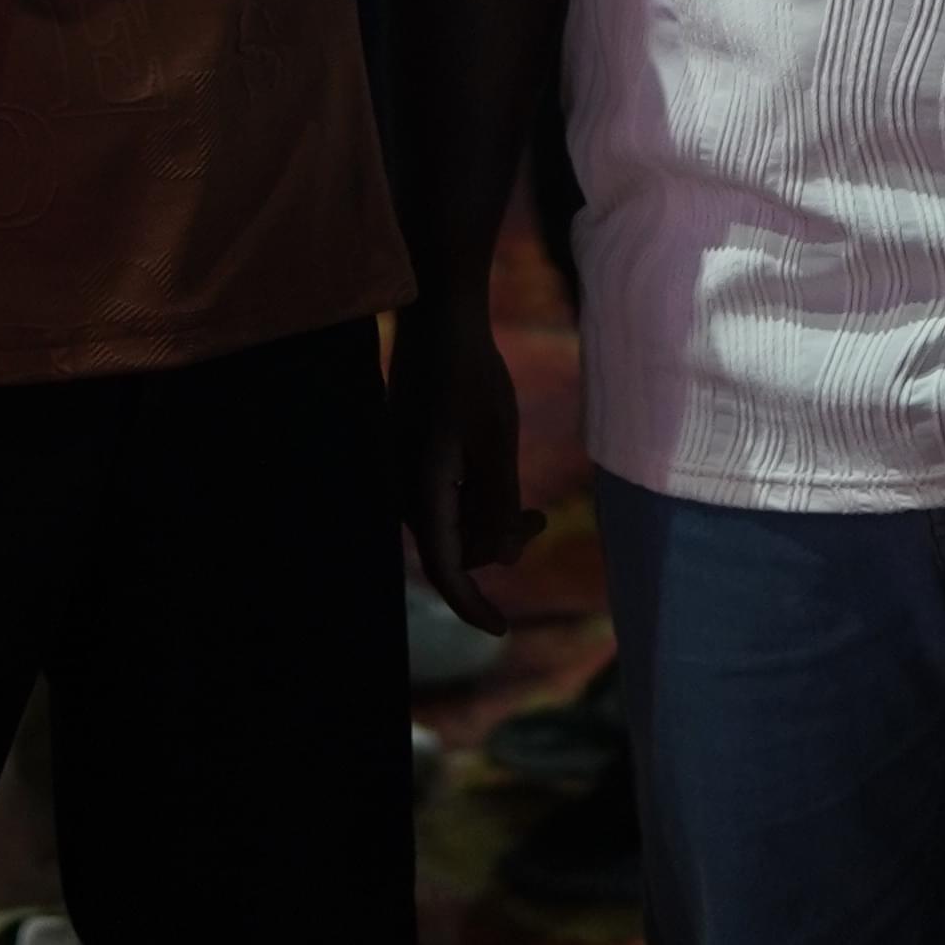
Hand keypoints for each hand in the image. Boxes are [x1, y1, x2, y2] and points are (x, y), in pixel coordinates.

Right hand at [389, 297, 544, 635]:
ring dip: (489, 520)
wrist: (439, 313)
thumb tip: (505, 558)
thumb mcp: (497, 441)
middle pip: (451, 543)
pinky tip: (501, 477)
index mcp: (421, 487)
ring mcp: (404, 466)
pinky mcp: (411, 449)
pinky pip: (442, 494)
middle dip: (496, 545)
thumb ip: (499, 503)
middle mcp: (404, 484)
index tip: (501, 631)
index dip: (471, 605)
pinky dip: (474, 497)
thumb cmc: (471, 373)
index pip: (444, 566)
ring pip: (449, 518)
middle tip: (541, 518)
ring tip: (535, 506)